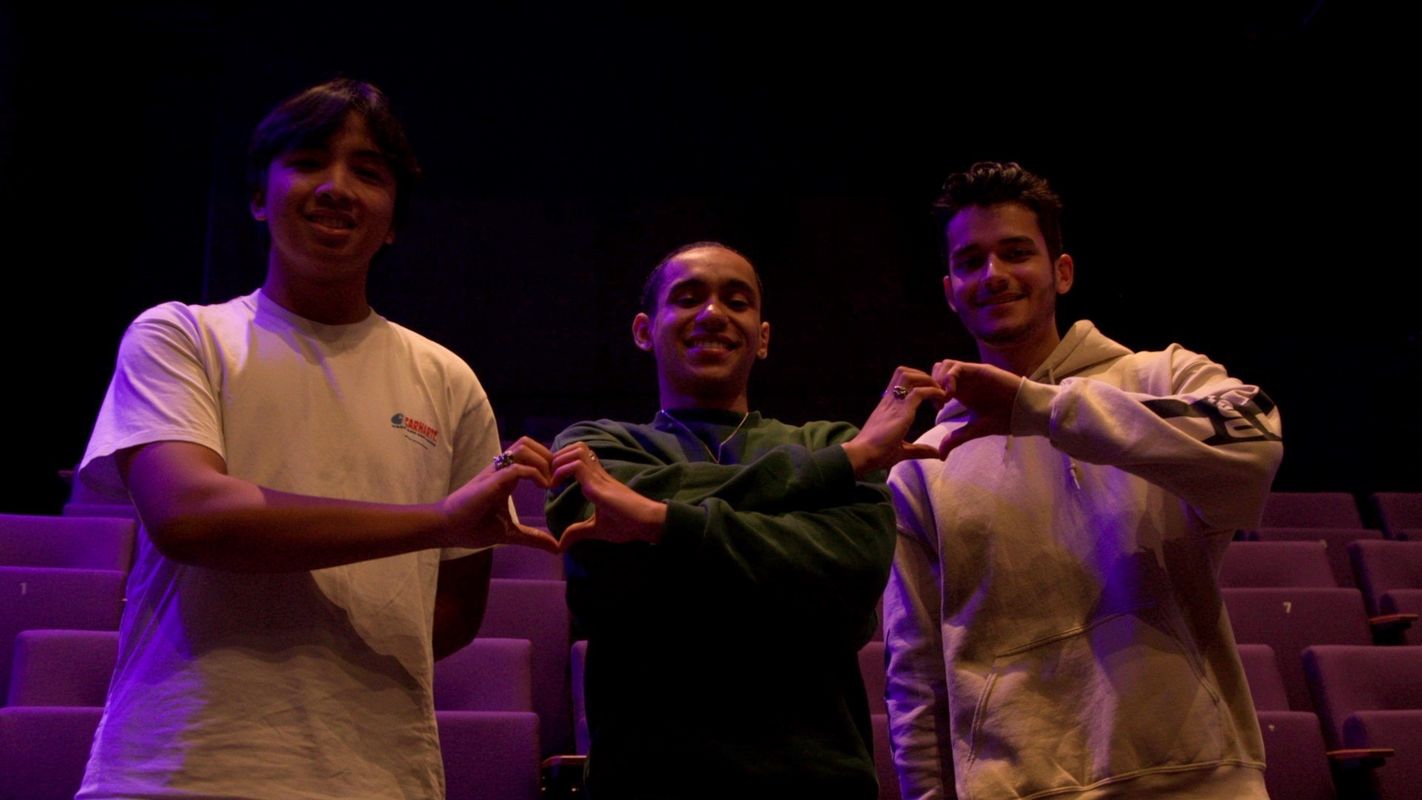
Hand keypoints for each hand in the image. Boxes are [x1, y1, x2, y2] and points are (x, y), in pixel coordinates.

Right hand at [441, 436, 559, 552]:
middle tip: (558, 477)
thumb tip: (555, 548)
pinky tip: (544, 488)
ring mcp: (495, 473)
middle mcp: (501, 470)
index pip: (530, 454)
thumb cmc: (472, 527)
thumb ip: (533, 537)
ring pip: (523, 448)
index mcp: (506, 477)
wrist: (446, 528)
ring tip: (551, 482)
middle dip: (548, 455)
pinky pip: (516, 467)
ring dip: (542, 461)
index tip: (559, 481)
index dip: (547, 461)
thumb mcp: (509, 533)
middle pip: (528, 443)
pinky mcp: (491, 481)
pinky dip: (534, 474)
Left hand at [550, 442, 666, 548]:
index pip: (580, 456)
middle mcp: (598, 473)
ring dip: (559, 462)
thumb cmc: (627, 525)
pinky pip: (576, 466)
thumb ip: (578, 532)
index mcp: (598, 480)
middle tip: (550, 477)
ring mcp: (598, 476)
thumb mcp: (596, 529)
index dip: (563, 461)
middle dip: (558, 457)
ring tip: (553, 480)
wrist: (646, 523)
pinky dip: (561, 472)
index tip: (553, 481)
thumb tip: (561, 545)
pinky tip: (556, 487)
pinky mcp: (598, 484)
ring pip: (576, 450)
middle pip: (577, 446)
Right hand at [841, 366, 947, 476]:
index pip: (900, 381)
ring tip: (939, 394)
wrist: (863, 455)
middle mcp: (890, 400)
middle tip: (937, 392)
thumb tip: (936, 454)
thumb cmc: (876, 454)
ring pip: (911, 376)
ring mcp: (895, 404)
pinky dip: (933, 392)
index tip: (931, 396)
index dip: (917, 382)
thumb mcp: (902, 450)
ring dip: (928, 381)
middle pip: (905, 372)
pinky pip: (920, 392)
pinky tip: (941, 401)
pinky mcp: (901, 411)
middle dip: (924, 376)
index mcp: (887, 406)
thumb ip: (919, 450)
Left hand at [933, 360, 1023, 455]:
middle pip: (937, 371)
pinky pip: (956, 367)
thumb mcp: (976, 430)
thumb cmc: (1004, 418)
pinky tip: (952, 394)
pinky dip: (948, 378)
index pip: (937, 383)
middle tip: (939, 402)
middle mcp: (965, 381)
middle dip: (932, 385)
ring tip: (946, 398)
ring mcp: (971, 374)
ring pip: (944, 365)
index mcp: (962, 392)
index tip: (937, 408)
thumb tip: (940, 455)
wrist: (1025, 410)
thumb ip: (957, 438)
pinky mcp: (979, 370)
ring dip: (939, 380)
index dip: (932, 394)